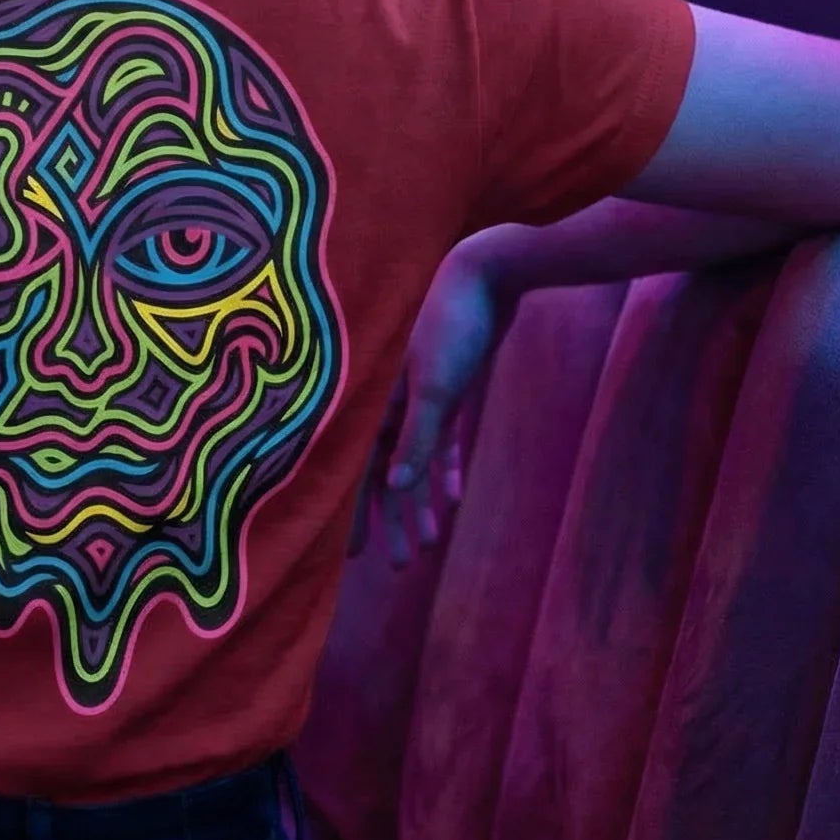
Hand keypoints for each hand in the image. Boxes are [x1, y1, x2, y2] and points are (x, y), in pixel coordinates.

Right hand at [348, 246, 515, 569]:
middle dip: (389, 519)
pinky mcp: (446, 388)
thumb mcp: (435, 387)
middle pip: (383, 472)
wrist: (487, 273)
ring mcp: (416, 395)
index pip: (356, 467)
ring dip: (420, 503)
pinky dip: (446, 469)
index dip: (353, 511)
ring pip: (412, 461)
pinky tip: (455, 499)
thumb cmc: (452, 324)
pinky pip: (441, 440)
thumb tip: (395, 487)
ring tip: (426, 545)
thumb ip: (415, 437)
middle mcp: (386, 400)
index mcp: (373, 398)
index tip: (352, 556)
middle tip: (394, 565)